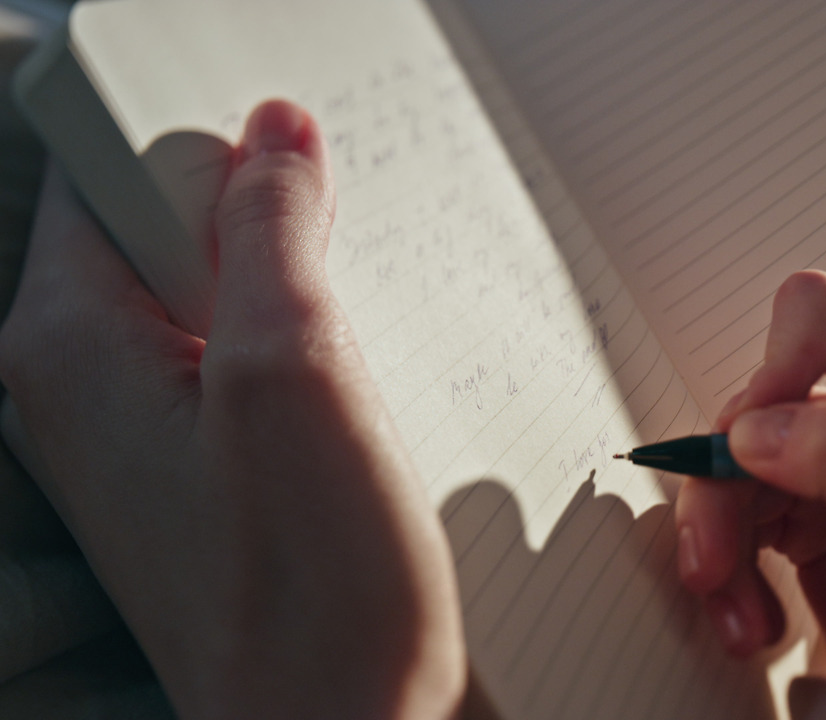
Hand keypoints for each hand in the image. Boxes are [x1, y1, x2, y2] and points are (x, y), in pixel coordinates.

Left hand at [0, 101, 463, 717]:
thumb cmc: (313, 594)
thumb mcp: (298, 371)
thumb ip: (273, 232)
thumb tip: (273, 142)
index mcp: (72, 346)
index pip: (113, 175)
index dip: (210, 153)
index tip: (294, 178)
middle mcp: (84, 388)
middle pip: (165, 236)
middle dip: (265, 233)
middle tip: (339, 284)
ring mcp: (140, 435)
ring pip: (215, 302)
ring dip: (294, 303)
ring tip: (348, 365)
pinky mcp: (197, 471)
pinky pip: (239, 367)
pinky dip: (300, 360)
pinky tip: (345, 409)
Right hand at [675, 270, 825, 719]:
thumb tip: (756, 428)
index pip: (819, 317)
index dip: (773, 370)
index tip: (752, 447)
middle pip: (754, 410)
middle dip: (724, 489)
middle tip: (715, 563)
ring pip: (732, 472)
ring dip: (719, 546)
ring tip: (737, 617)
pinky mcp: (809, 527)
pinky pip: (736, 525)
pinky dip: (729, 575)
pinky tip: (752, 623)